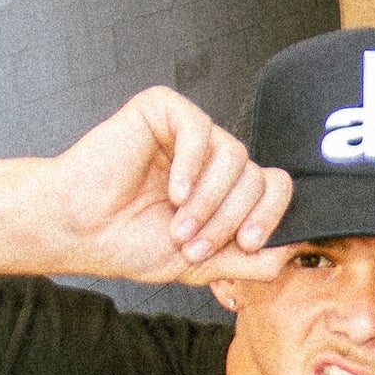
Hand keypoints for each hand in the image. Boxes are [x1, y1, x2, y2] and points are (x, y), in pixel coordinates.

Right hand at [52, 87, 292, 280]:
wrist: (80, 229)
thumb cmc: (130, 243)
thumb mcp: (202, 263)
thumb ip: (249, 261)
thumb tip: (294, 251)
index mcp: (226, 188)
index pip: (275, 189)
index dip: (271, 216)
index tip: (248, 245)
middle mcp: (214, 158)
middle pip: (258, 176)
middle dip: (231, 218)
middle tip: (193, 242)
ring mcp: (191, 133)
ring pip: (235, 156)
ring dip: (210, 200)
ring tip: (177, 224)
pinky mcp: (164, 111)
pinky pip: (201, 130)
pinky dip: (191, 166)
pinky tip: (172, 192)